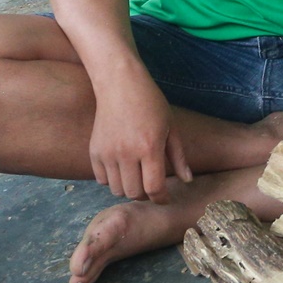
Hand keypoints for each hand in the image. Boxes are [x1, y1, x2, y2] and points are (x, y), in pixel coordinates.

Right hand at [88, 78, 190, 202]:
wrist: (119, 85)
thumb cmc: (150, 103)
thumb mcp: (171, 127)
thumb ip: (178, 157)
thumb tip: (187, 180)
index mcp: (149, 147)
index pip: (154, 187)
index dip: (161, 198)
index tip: (165, 198)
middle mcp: (126, 153)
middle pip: (134, 193)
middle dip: (146, 194)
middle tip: (151, 186)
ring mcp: (107, 153)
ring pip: (117, 190)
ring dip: (128, 188)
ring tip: (137, 177)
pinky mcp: (94, 151)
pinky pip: (101, 180)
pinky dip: (112, 180)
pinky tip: (121, 169)